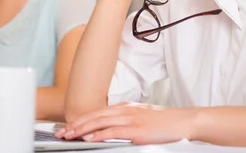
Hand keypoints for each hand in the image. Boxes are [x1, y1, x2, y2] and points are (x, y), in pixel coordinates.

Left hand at [54, 102, 198, 144]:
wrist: (183, 121)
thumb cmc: (165, 121)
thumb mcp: (142, 116)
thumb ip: (126, 120)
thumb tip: (112, 127)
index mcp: (125, 107)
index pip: (98, 112)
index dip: (82, 119)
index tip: (70, 125)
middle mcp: (125, 110)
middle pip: (94, 116)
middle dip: (76, 124)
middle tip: (62, 132)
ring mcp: (130, 119)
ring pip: (99, 122)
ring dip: (82, 129)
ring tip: (69, 135)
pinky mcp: (135, 130)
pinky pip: (112, 132)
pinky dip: (98, 134)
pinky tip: (89, 139)